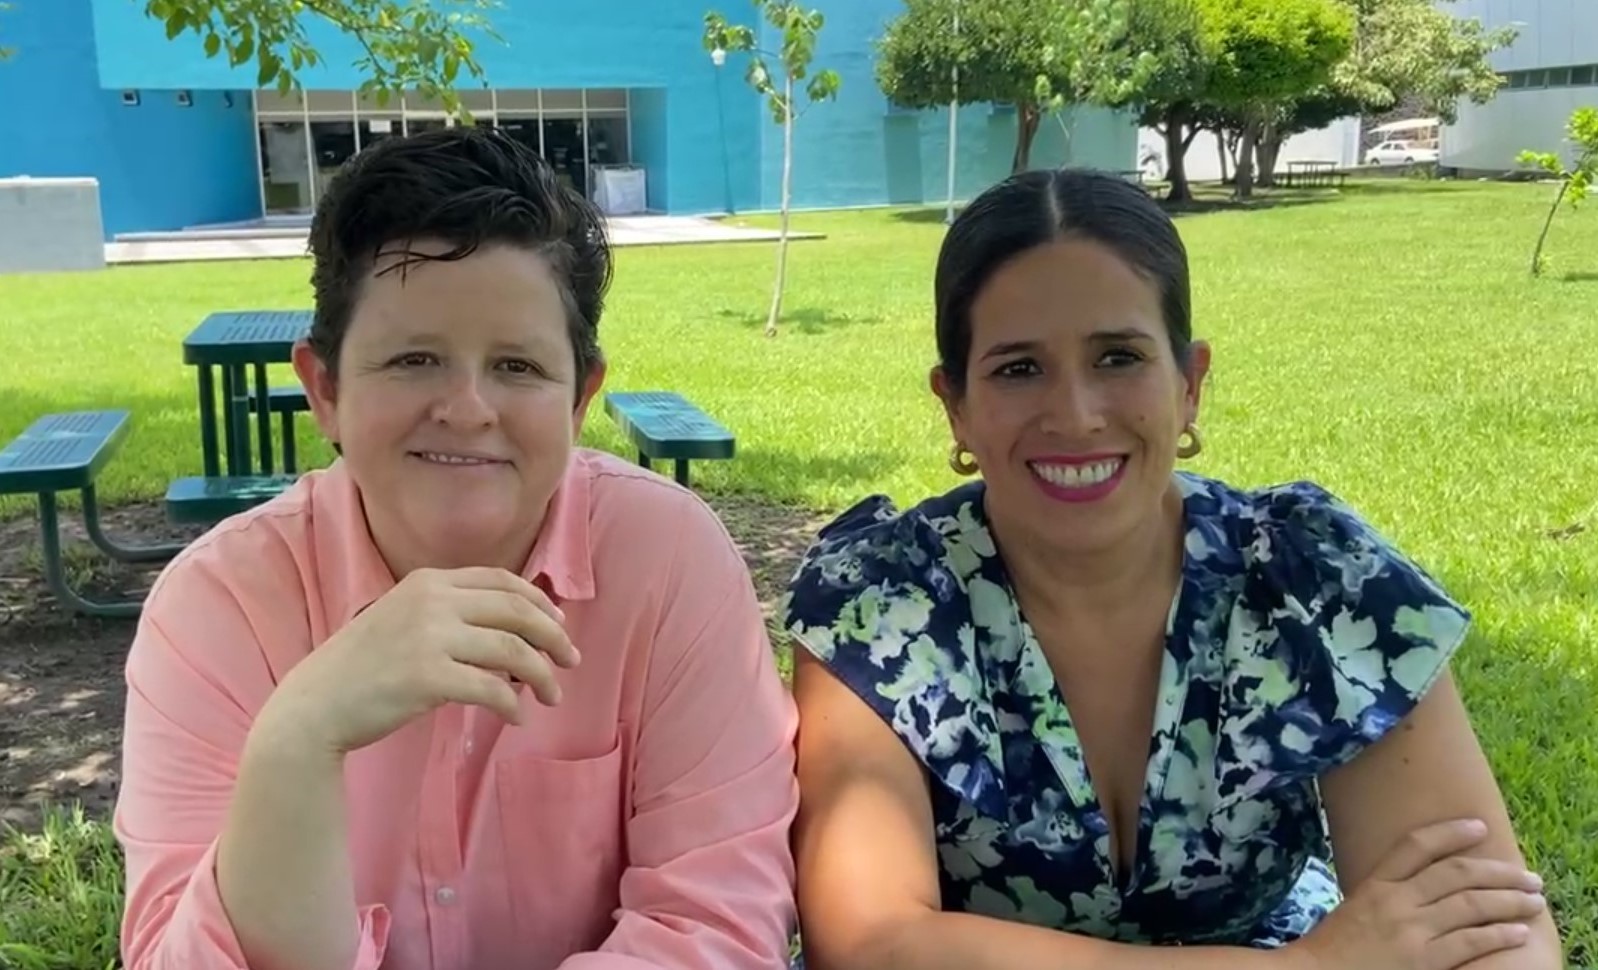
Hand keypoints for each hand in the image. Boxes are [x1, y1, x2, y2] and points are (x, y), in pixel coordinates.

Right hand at [260, 566, 580, 754]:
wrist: (315, 705)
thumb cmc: (364, 669)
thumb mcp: (404, 620)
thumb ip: (451, 615)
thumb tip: (516, 633)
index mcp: (428, 581)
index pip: (501, 580)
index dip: (539, 602)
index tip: (560, 625)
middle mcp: (431, 600)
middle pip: (517, 611)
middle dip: (553, 637)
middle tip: (572, 661)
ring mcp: (428, 637)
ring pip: (512, 649)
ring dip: (542, 675)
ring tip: (552, 696)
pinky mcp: (427, 677)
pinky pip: (491, 689)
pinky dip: (511, 705)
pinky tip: (516, 718)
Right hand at [1287, 818, 1545, 969]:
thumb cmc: (1333, 950)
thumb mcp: (1355, 909)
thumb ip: (1386, 895)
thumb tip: (1425, 889)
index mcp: (1375, 884)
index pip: (1415, 845)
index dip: (1450, 832)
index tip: (1480, 827)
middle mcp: (1395, 900)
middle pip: (1456, 873)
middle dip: (1498, 871)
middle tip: (1528, 876)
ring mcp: (1410, 930)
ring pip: (1471, 904)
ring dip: (1509, 900)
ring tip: (1534, 899)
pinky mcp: (1423, 960)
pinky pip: (1470, 941)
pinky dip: (1498, 934)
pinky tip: (1517, 931)